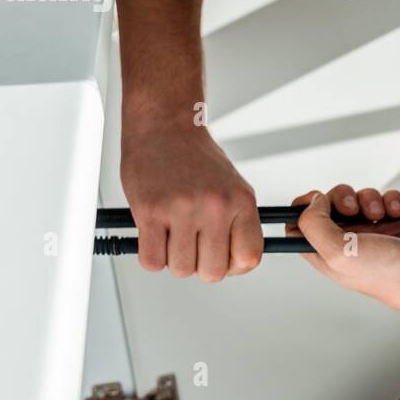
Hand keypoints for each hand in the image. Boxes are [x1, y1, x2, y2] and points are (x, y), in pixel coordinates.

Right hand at [120, 123, 262, 280]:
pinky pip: (152, 260)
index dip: (234, 266)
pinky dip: (151, 256)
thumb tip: (236, 263)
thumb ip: (237, 223)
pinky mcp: (150, 211)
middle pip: (213, 272)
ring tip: (172, 237)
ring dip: (174, 260)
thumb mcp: (233, 187)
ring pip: (182, 269)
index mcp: (241, 201)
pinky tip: (155, 237)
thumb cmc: (196, 158)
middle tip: (192, 247)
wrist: (164, 127)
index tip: (224, 260)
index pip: (249, 258)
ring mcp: (182, 209)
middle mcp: (215, 206)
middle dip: (201, 266)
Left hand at [289, 185, 399, 316]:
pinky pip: (384, 201)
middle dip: (342, 198)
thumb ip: (314, 224)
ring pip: (358, 199)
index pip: (298, 226)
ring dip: (370, 199)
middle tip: (353, 209)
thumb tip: (312, 202)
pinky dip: (391, 201)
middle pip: (328, 205)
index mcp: (324, 255)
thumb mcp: (339, 253)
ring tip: (380, 214)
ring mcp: (367, 234)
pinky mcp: (390, 226)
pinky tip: (396, 213)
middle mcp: (343, 244)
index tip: (318, 201)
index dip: (304, 208)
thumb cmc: (392, 278)